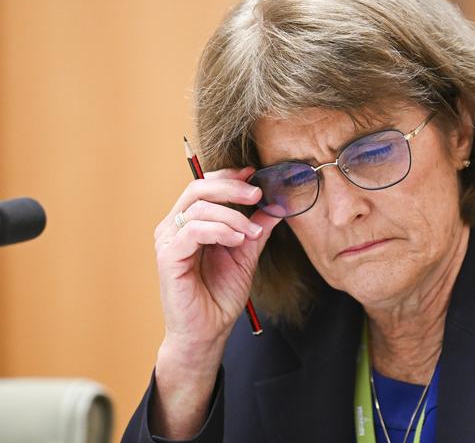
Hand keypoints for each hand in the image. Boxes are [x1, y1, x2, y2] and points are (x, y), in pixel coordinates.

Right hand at [154, 166, 281, 355]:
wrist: (207, 332)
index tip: (253, 174)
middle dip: (232, 187)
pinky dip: (220, 230)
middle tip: (257, 194)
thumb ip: (255, 230)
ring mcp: (168, 241)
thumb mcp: (245, 256)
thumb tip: (275, 207)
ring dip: (232, 216)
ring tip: (251, 232)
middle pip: (198, 189)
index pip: (204, 186)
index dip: (228, 176)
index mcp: (190, 222)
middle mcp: (174, 227)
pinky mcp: (168, 258)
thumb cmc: (220, 295)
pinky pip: (193, 231)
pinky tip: (237, 240)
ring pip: (199, 208)